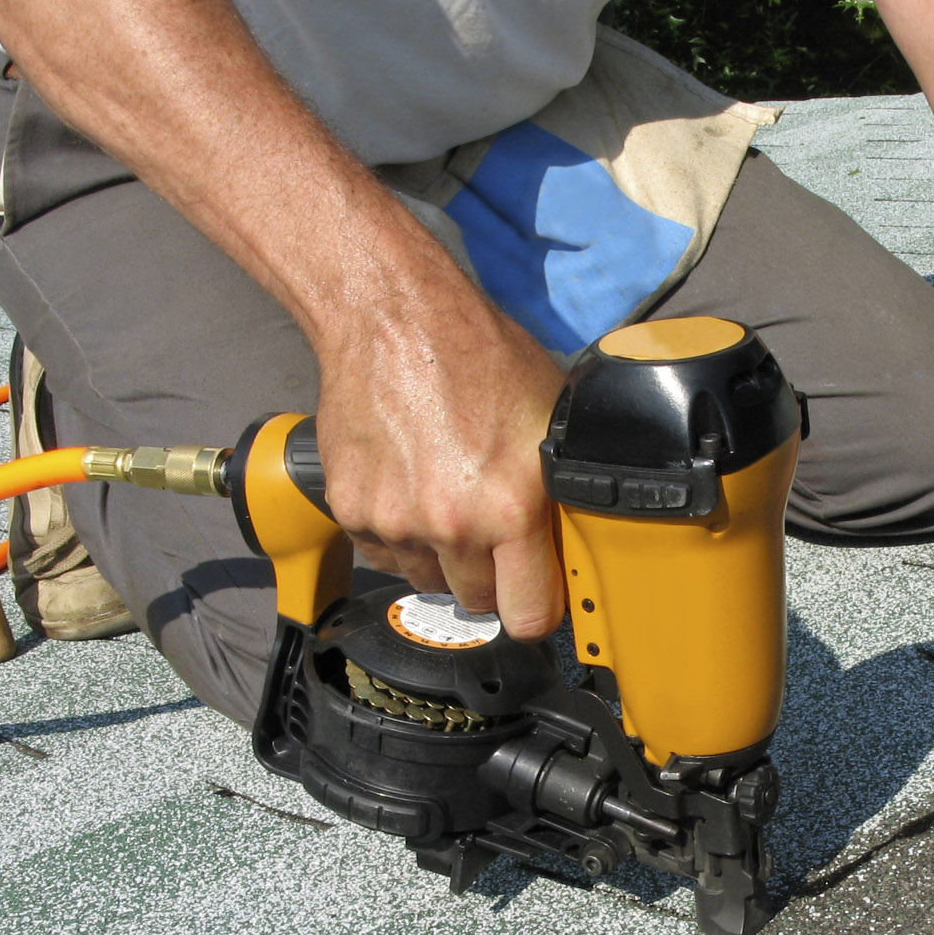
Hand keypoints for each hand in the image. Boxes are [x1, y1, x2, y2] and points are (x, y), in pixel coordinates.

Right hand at [310, 260, 566, 640]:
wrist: (392, 319)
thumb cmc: (476, 355)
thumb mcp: (550, 419)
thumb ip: (563, 488)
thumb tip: (582, 536)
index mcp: (511, 507)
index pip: (529, 615)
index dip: (536, 610)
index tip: (535, 597)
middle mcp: (452, 523)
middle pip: (477, 602)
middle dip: (489, 578)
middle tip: (490, 532)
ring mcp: (396, 521)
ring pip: (427, 579)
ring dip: (439, 555)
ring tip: (446, 496)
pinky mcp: (351, 511)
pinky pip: (383, 552)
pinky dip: (397, 533)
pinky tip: (409, 485)